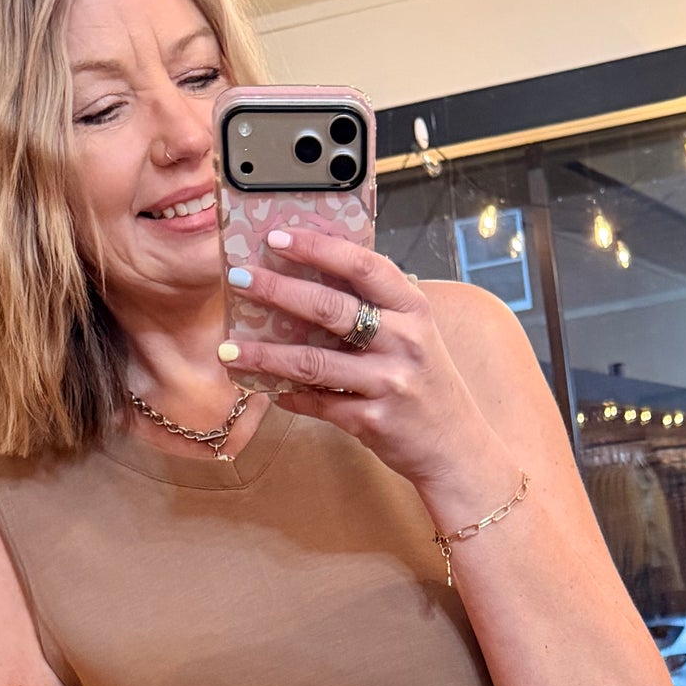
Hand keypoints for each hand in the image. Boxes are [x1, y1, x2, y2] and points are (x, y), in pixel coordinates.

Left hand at [219, 229, 518, 526]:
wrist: (457, 448)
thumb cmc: (428, 385)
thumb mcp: (415, 336)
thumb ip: (377, 308)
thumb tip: (312, 278)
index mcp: (413, 310)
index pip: (362, 266)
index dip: (318, 247)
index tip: (278, 237)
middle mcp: (403, 342)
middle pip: (330, 309)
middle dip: (277, 290)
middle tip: (239, 278)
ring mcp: (387, 384)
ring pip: (313, 362)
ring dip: (265, 354)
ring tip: (229, 348)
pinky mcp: (372, 421)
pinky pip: (318, 405)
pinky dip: (290, 396)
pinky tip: (268, 389)